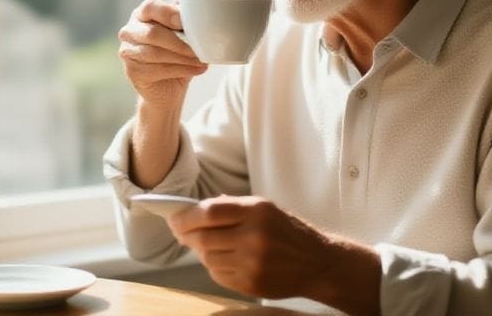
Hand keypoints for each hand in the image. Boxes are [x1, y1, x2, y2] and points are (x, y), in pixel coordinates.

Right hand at [118, 0, 206, 107]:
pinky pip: (158, 69)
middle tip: (199, 49)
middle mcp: (130, 30)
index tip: (185, 22)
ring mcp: (128, 51)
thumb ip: (185, 20)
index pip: (150, 7)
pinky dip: (181, 70)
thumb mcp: (182, 33)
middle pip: (152, 33)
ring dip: (183, 58)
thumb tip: (196, 9)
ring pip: (156, 53)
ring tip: (201, 60)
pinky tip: (196, 69)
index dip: (168, 13)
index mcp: (142, 14)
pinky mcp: (132, 71)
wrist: (168, 86)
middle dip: (179, 42)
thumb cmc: (175, 52)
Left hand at [168, 196, 380, 314]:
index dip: (185, 216)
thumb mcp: (264, 207)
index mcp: (257, 211)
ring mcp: (252, 263)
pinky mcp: (250, 284)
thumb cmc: (287, 231)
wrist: (318, 263)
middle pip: (203, 237)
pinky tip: (224, 259)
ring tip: (209, 245)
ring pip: (207, 258)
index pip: (209, 212)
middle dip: (187, 235)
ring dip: (202, 251)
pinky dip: (214, 266)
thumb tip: (193, 211)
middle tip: (181, 232)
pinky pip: (217, 275)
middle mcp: (254, 237)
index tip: (173, 218)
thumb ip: (231, 207)